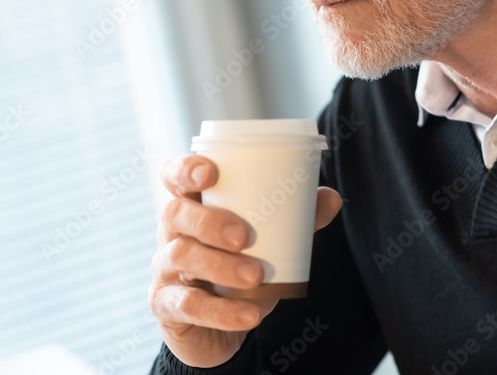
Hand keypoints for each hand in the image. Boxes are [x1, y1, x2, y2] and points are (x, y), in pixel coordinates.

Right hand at [149, 154, 342, 367]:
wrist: (220, 328)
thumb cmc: (240, 267)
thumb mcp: (269, 241)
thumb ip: (297, 219)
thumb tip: (331, 198)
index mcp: (194, 206)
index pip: (174, 176)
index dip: (184, 168)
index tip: (210, 173)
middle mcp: (172, 232)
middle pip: (174, 213)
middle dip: (209, 222)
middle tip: (244, 236)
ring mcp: (165, 269)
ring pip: (180, 256)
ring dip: (220, 266)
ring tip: (256, 277)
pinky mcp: (165, 306)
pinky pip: (186, 305)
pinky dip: (221, 311)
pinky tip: (250, 314)